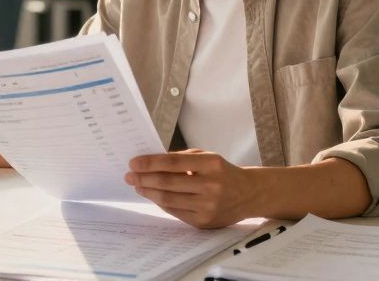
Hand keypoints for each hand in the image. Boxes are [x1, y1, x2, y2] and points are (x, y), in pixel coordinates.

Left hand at [125, 150, 258, 228]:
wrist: (248, 194)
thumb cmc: (222, 172)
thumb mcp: (207, 157)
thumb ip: (181, 158)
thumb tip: (150, 164)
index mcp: (211, 164)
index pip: (173, 163)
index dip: (150, 163)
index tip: (133, 163)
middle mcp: (210, 186)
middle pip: (168, 183)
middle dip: (144, 179)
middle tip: (129, 176)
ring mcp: (207, 206)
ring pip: (168, 200)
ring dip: (148, 192)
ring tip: (137, 186)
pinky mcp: (203, 222)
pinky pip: (175, 212)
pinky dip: (161, 203)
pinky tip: (152, 196)